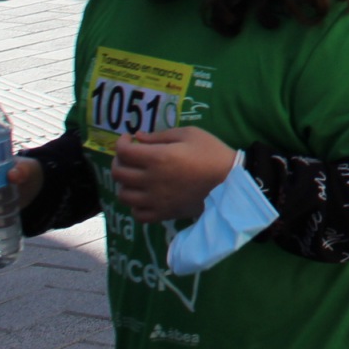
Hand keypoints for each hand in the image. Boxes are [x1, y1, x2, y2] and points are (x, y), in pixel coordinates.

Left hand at [110, 127, 237, 224]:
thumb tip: (139, 137)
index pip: (124, 152)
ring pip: (123, 195)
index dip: (121, 143)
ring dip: (125, 184)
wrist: (230, 181)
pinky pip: (138, 214)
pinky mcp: (162, 214)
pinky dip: (135, 206)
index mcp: (157, 158)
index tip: (128, 139)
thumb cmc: (211, 152)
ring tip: (136, 177)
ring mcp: (155, 200)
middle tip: (129, 156)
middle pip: (118, 173)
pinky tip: (144, 197)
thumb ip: (161, 135)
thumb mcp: (190, 134)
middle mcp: (150, 180)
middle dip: (119, 160)